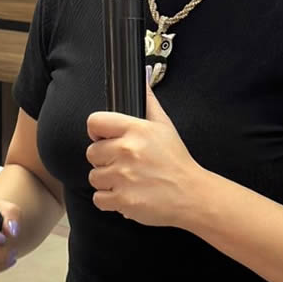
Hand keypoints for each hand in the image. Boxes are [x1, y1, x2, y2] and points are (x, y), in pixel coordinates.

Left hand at [87, 86, 204, 227]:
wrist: (191, 194)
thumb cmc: (177, 161)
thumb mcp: (165, 126)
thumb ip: (149, 102)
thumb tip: (143, 81)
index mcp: (136, 130)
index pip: (95, 122)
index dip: (97, 131)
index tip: (104, 137)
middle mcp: (126, 151)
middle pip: (91, 152)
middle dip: (104, 158)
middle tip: (121, 162)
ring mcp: (123, 177)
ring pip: (94, 176)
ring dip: (106, 180)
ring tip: (125, 180)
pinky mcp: (122, 200)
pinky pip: (99, 198)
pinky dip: (109, 200)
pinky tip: (125, 194)